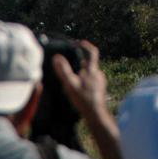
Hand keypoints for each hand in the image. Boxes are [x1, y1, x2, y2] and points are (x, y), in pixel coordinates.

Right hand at [53, 40, 128, 158]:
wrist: (96, 115)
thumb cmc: (84, 100)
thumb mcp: (71, 85)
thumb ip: (63, 71)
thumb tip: (57, 57)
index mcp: (92, 70)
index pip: (92, 52)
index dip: (86, 46)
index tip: (78, 43)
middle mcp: (98, 74)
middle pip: (89, 63)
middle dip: (80, 62)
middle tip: (70, 64)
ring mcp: (100, 83)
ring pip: (90, 73)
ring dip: (82, 73)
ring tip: (72, 78)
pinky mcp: (100, 90)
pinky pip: (92, 81)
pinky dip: (85, 81)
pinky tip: (78, 89)